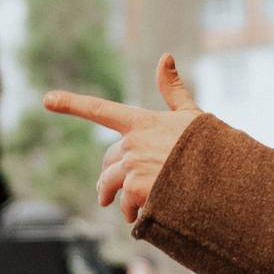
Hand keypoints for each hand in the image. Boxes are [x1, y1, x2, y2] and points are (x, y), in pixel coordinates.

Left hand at [42, 55, 203, 225]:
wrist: (225, 179)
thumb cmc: (210, 147)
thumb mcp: (191, 116)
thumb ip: (173, 90)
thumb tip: (165, 56)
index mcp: (142, 122)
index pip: (101, 110)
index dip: (72, 103)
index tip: (47, 99)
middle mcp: (133, 142)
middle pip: (109, 160)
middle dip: (110, 176)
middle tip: (111, 193)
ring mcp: (133, 166)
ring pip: (111, 184)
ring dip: (116, 199)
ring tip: (128, 210)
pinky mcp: (136, 190)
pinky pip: (125, 205)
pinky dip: (132, 213)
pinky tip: (143, 217)